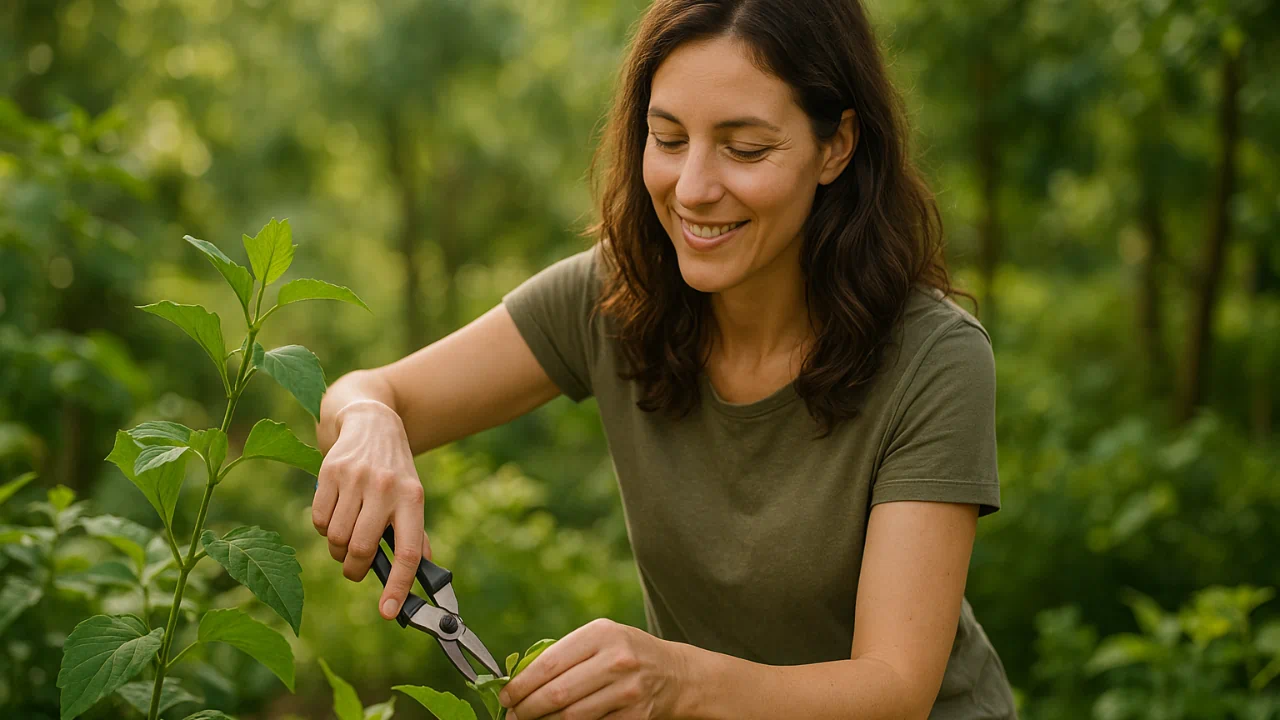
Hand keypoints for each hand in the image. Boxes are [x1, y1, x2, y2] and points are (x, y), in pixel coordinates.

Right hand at [312, 399, 430, 619]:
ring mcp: (356, 478)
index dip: (400, 585)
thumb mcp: (412, 496)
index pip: (409, 551)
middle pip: (363, 549)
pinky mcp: (330, 472)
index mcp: (412, 498)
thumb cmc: (394, 472)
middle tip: (355, 567)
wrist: (372, 423)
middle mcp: (385, 488)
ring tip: (345, 537)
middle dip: (355, 568)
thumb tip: (422, 574)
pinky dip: (322, 528)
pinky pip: (318, 521)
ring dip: (337, 549)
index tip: (389, 612)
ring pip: (337, 538)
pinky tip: (334, 514)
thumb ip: (415, 534)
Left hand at [500, 619, 684, 719]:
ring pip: (571, 716)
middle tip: (512, 716)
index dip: (521, 685)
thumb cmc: (626, 653)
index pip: (549, 663)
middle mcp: (616, 660)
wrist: (675, 674)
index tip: (505, 697)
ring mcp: (628, 690)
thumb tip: (518, 680)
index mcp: (601, 634)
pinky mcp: (635, 717)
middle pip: (557, 693)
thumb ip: (566, 654)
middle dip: (527, 709)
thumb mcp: (601, 639)